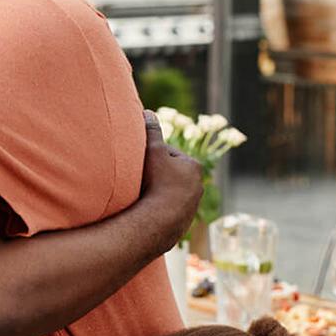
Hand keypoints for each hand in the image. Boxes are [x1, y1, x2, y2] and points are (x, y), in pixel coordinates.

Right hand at [137, 110, 204, 251]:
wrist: (160, 222)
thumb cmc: (157, 182)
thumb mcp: (152, 151)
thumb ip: (151, 131)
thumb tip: (147, 112)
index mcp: (193, 167)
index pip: (169, 154)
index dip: (152, 155)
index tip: (140, 161)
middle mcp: (198, 186)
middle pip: (171, 175)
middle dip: (157, 175)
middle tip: (138, 178)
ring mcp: (191, 206)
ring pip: (170, 194)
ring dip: (157, 193)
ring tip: (140, 195)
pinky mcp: (184, 223)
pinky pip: (168, 211)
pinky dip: (158, 209)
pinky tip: (146, 210)